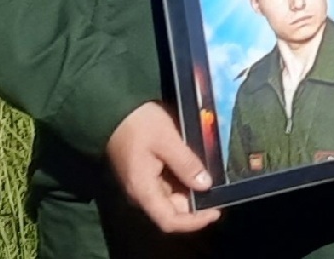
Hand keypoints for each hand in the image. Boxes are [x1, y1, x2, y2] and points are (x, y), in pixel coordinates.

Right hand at [105, 102, 217, 235]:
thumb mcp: (167, 140)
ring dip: (192, 192)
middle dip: (197, 206)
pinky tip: (199, 169)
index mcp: (144, 190)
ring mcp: (142, 184)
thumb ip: (186, 164)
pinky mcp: (145, 174)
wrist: (113, 112)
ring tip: (214, 179)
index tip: (216, 211)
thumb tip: (206, 185)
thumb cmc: (139, 125)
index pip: (169, 220)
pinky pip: (167, 185)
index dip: (194, 222)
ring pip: (171, 198)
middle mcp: (142, 193)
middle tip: (221, 191)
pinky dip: (184, 181)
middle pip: (172, 211)